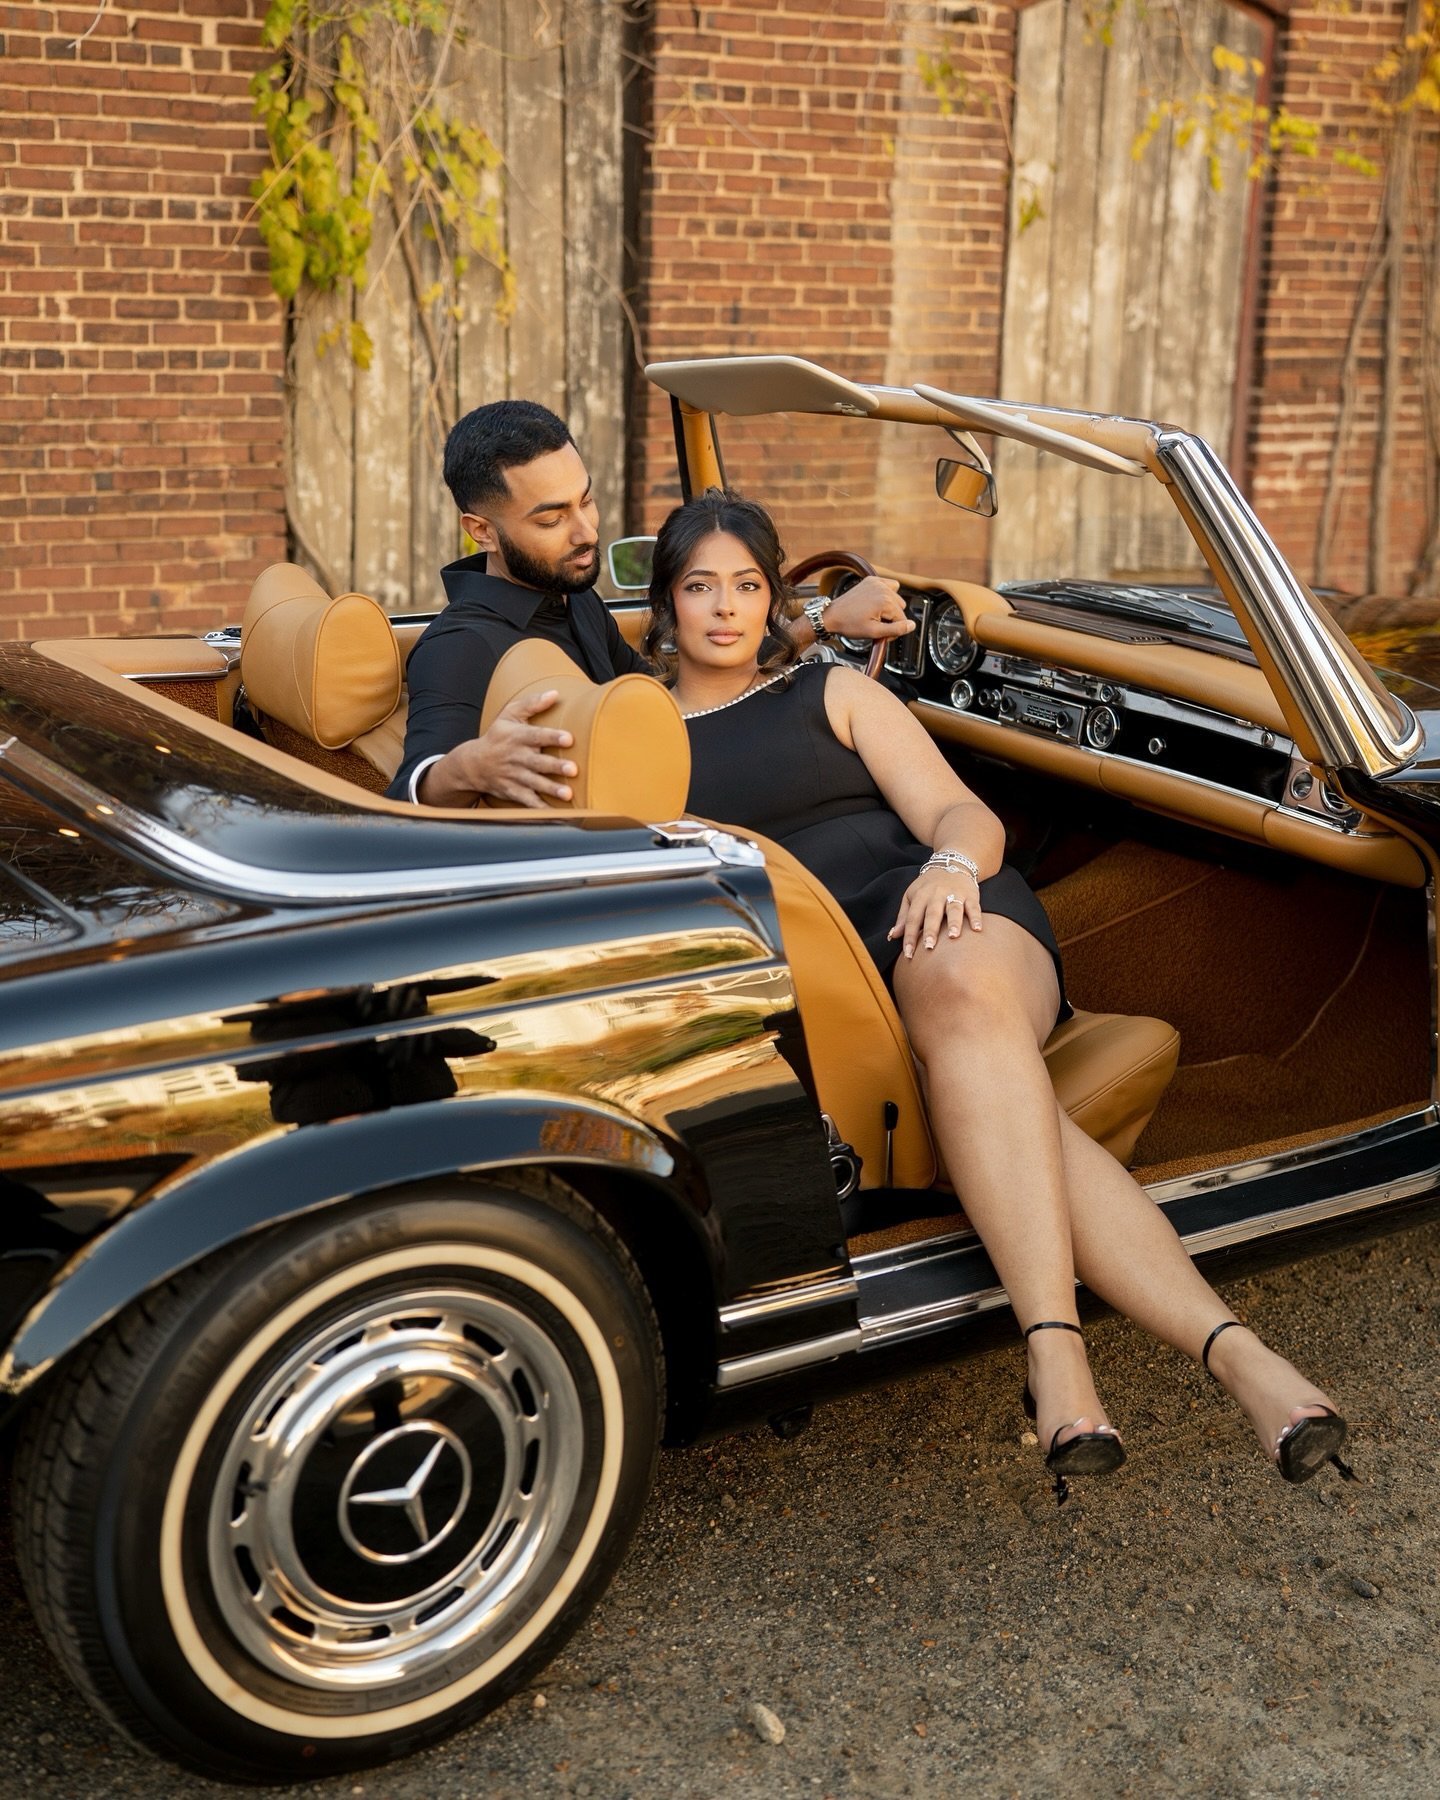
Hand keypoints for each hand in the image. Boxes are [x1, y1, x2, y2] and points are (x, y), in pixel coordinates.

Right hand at [417, 689, 577, 808]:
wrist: (473, 764)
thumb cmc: (498, 736)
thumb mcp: (509, 715)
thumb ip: (532, 704)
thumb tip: (555, 693)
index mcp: (517, 737)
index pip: (536, 735)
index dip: (552, 736)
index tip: (569, 738)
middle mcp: (516, 757)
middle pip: (537, 762)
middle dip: (555, 766)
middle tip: (573, 769)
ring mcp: (514, 776)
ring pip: (534, 783)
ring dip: (551, 789)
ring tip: (567, 794)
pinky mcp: (513, 792)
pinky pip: (528, 802)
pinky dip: (540, 809)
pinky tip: (555, 815)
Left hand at [822, 574, 913, 641]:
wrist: (832, 615)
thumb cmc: (849, 624)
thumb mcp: (874, 632)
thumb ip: (896, 630)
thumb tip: (912, 625)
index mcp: (885, 601)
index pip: (902, 618)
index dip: (894, 629)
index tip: (882, 634)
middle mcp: (883, 589)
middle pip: (901, 607)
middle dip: (892, 617)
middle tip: (877, 624)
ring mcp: (877, 582)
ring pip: (896, 596)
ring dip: (890, 606)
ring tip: (876, 614)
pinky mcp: (871, 580)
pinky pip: (889, 585)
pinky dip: (887, 593)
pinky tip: (877, 602)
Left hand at [886, 865, 982, 958]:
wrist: (952, 862)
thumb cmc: (929, 885)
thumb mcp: (912, 896)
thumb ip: (904, 917)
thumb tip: (893, 936)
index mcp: (920, 896)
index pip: (912, 918)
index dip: (909, 937)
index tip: (908, 954)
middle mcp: (936, 895)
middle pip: (932, 914)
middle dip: (930, 930)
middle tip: (929, 947)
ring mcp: (954, 893)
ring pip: (953, 908)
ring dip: (954, 923)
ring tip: (953, 937)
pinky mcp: (970, 894)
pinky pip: (973, 907)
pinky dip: (976, 917)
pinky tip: (977, 929)